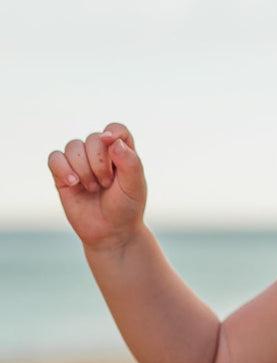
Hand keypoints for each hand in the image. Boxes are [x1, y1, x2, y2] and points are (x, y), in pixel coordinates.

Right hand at [47, 123, 146, 251]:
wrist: (111, 232)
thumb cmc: (126, 208)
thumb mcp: (135, 187)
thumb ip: (130, 162)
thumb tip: (111, 140)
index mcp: (121, 152)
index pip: (115, 129)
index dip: (112, 134)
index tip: (112, 147)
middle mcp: (100, 154)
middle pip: (93, 138)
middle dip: (100, 162)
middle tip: (107, 184)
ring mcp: (80, 163)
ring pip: (73, 147)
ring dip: (84, 169)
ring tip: (93, 188)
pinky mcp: (63, 174)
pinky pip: (54, 158)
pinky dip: (62, 168)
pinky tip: (73, 183)